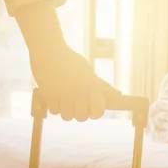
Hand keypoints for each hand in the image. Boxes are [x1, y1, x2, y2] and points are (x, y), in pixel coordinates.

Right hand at [16, 3, 119, 121]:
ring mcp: (64, 93)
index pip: (98, 110)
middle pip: (82, 117)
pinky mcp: (50, 94)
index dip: (95, 113)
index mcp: (91, 84)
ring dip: (64, 110)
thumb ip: (102, 86)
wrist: (48, 50)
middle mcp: (80, 90)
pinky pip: (54, 111)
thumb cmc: (70, 62)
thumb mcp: (88, 72)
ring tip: (63, 98)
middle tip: (73, 102)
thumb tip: (119, 95)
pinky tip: (54, 94)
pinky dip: (53, 106)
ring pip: (67, 117)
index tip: (90, 108)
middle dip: (77, 112)